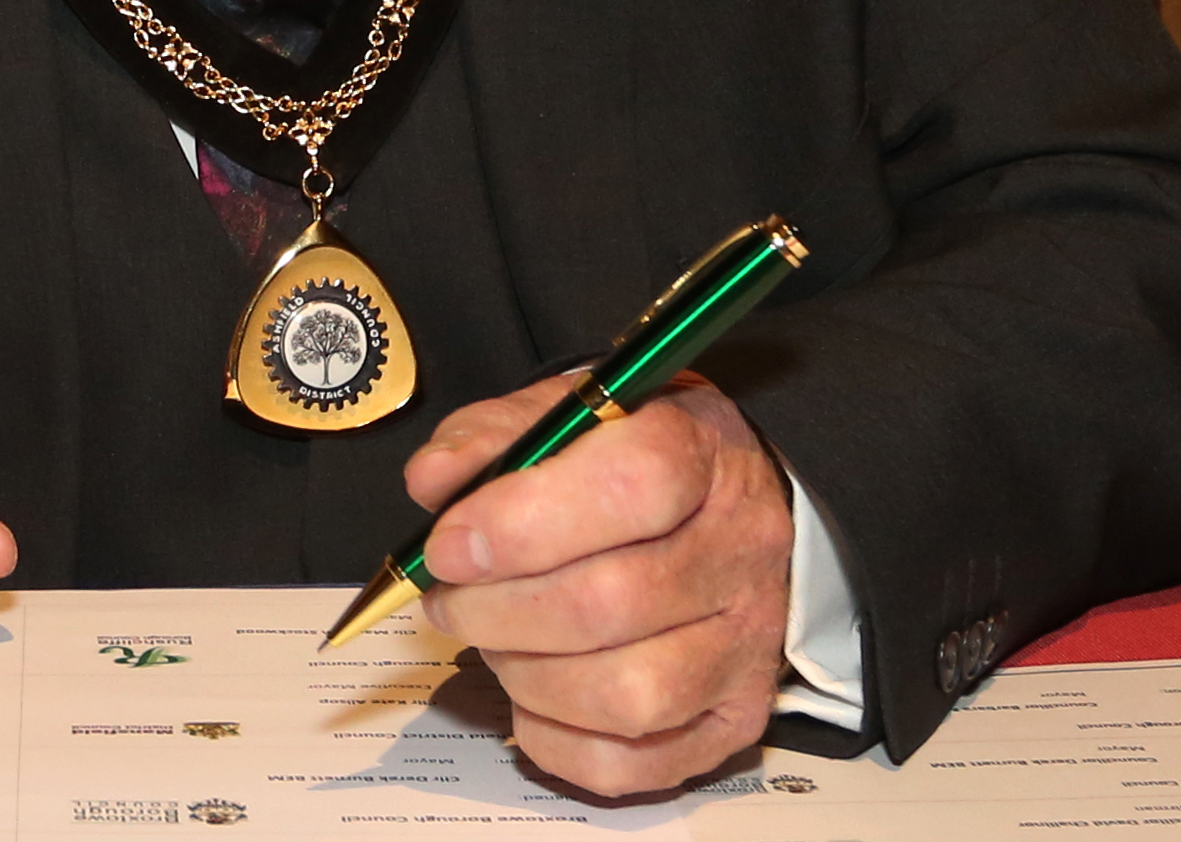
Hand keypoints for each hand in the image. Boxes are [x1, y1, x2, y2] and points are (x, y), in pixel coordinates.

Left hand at [398, 371, 795, 796]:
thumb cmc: (637, 464)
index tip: (448, 546)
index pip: (630, 487)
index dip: (520, 524)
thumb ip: (493, 438)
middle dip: (495, 612)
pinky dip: (555, 740)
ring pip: (626, 695)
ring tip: (494, 642)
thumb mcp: (569, 415)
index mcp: (700, 456)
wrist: (736, 512)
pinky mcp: (732, 721)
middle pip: (611, 603)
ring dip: (524, 677)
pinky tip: (533, 695)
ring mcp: (745, 646)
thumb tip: (434, 484)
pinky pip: (630, 764)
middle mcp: (739, 554)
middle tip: (448, 600)